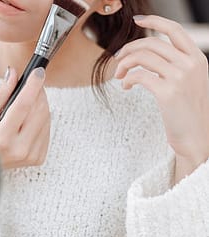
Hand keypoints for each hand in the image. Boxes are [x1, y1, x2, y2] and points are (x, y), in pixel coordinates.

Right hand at [0, 67, 50, 169]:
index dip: (33, 85)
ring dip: (41, 104)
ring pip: (46, 119)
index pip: (24, 105)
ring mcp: (31, 155)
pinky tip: (30, 118)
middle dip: (38, 92)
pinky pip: (47, 130)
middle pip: (39, 111)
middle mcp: (19, 149)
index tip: (38, 72)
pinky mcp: (38, 158)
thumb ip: (0, 94)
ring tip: (28, 100)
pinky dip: (41, 119)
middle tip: (32, 82)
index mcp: (3, 138)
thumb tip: (13, 74)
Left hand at [114, 14, 208, 165]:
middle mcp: (190, 64)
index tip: (137, 21)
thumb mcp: (190, 81)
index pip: (175, 30)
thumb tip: (148, 53)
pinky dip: (128, 79)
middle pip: (152, 43)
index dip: (154, 21)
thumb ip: (176, 65)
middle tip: (118, 59)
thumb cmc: (188, 111)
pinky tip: (127, 86)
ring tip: (119, 75)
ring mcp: (180, 77)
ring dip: (124, 64)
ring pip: (143, 57)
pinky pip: (139, 76)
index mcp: (197, 58)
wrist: (197, 137)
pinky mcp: (168, 92)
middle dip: (129, 48)